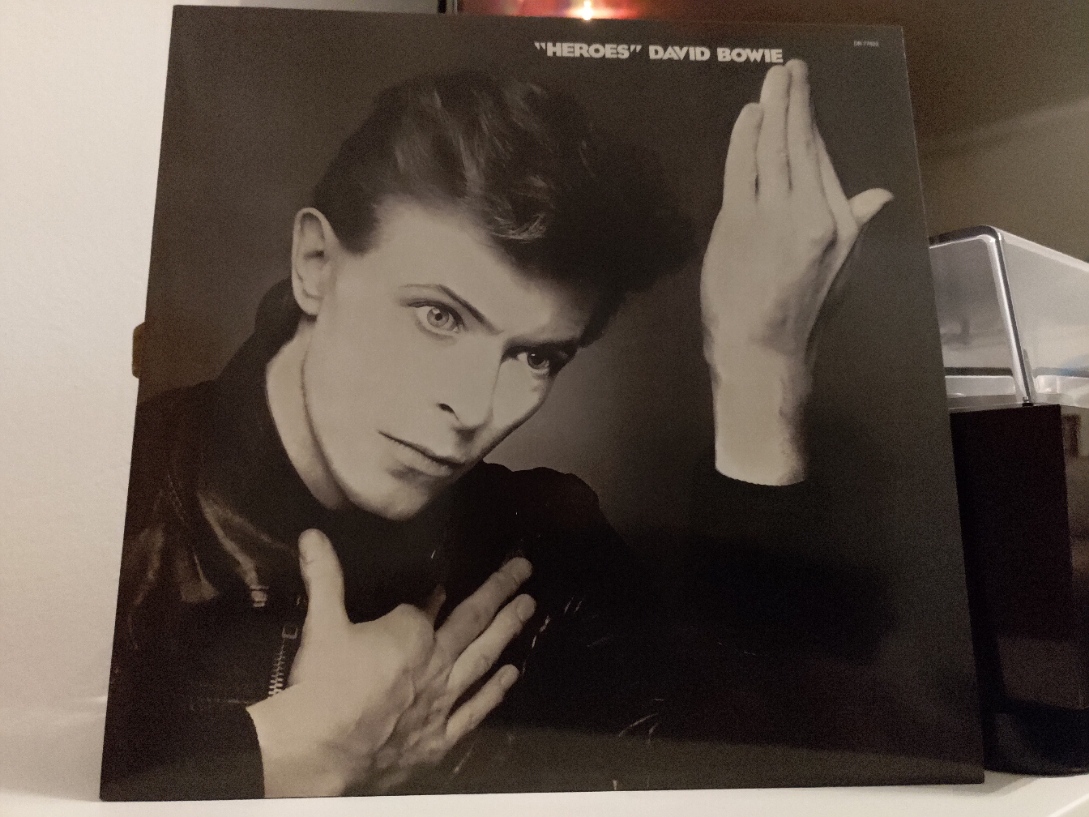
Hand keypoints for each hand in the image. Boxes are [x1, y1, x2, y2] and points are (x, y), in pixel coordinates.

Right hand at [246, 529, 533, 796]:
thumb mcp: (322, 624)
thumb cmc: (323, 685)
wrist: (321, 751)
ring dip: (507, 630)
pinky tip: (511, 674)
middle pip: (473, 620)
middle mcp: (436, 661)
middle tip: (524, 570)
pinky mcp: (441, 737)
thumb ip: (324, 577)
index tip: (442, 587)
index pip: (427, 607)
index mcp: (411, 632)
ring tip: (529, 607)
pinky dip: (494, 692)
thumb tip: (312, 535)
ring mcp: (443, 700)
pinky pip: (475, 711)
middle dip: (500, 592)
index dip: (433, 597)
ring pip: (483, 659)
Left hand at [701, 59, 891, 483]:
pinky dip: (746, 137)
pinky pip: (743, 168)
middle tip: (789, 70)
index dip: (811, 129)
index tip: (804, 102)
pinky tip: (749, 114)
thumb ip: (854, 225)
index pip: (824, 164)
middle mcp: (815, 215)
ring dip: (773, 108)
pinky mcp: (741, 223)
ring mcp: (777, 217)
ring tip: (773, 80)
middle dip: (796, 103)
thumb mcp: (841, 272)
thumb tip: (877, 195)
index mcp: (842, 226)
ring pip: (775, 150)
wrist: (763, 354)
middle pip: (803, 146)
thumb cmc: (799, 318)